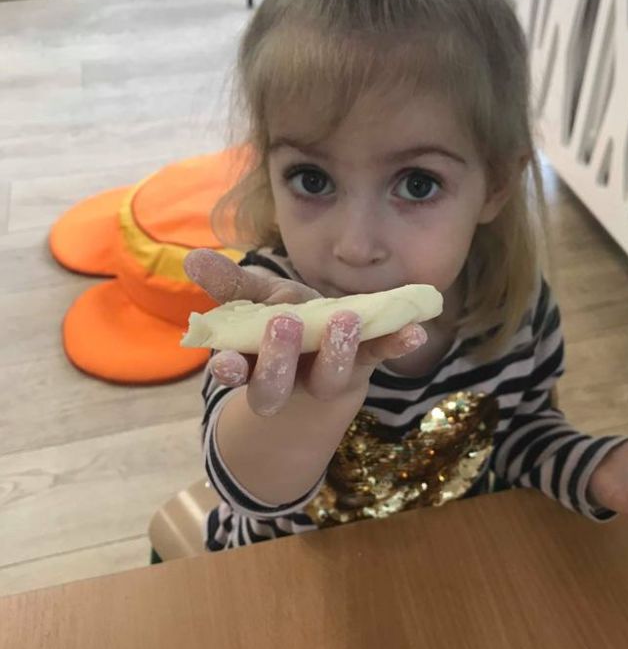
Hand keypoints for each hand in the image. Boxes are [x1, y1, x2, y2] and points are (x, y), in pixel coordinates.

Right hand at [184, 249, 426, 415]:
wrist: (325, 355)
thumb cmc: (283, 325)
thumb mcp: (255, 303)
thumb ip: (228, 285)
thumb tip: (192, 260)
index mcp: (253, 363)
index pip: (235, 373)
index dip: (230, 370)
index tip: (227, 362)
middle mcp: (287, 379)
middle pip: (274, 388)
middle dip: (278, 360)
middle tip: (285, 324)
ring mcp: (327, 375)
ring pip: (328, 378)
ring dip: (336, 351)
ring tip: (344, 319)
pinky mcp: (363, 364)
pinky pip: (379, 356)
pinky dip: (396, 344)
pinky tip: (415, 331)